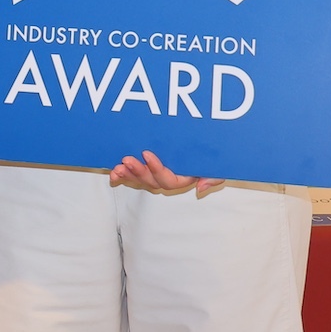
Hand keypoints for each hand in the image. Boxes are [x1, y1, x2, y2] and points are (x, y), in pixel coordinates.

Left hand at [110, 150, 224, 197]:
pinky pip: (131, 174)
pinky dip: (122, 175)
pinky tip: (114, 173)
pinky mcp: (144, 166)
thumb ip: (213, 177)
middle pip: (150, 181)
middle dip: (138, 172)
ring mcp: (153, 172)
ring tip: (118, 168)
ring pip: (139, 179)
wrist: (204, 143)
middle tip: (128, 160)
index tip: (148, 154)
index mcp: (182, 178)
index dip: (157, 169)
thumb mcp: (216, 166)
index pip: (168, 180)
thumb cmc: (208, 157)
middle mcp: (166, 177)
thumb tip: (200, 188)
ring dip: (128, 175)